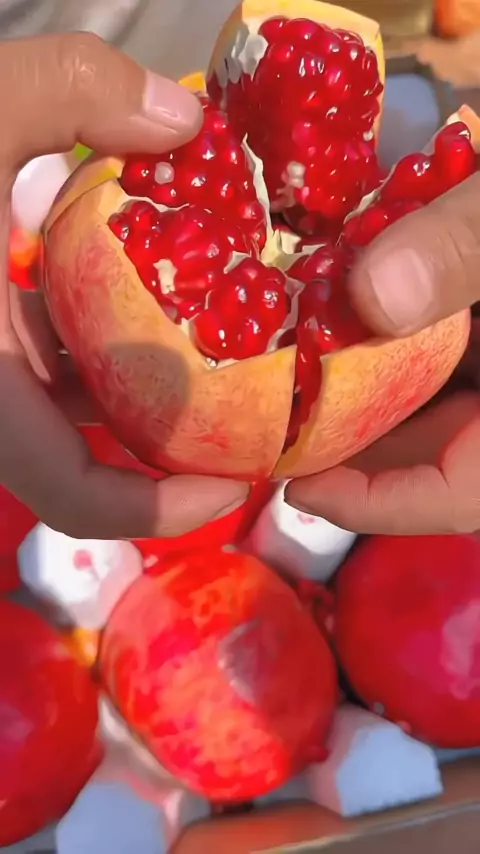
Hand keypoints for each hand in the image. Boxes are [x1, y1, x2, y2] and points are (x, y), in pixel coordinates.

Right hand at [0, 34, 248, 538]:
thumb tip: (182, 119)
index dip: (153, 512)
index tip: (230, 486)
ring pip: (61, 410)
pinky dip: (90, 346)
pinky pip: (39, 366)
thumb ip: (66, 91)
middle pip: (81, 459)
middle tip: (247, 411)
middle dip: (163, 446)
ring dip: (132, 387)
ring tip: (215, 343)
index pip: (68, 492)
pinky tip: (129, 293)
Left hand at [286, 174, 479, 533]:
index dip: (374, 502)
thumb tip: (369, 295)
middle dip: (356, 432)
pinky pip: (460, 344)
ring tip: (300, 354)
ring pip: (444, 393)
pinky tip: (361, 295)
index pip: (459, 494)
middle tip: (276, 410)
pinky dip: (411, 326)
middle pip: (438, 447)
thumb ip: (469, 250)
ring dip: (376, 375)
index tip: (294, 485)